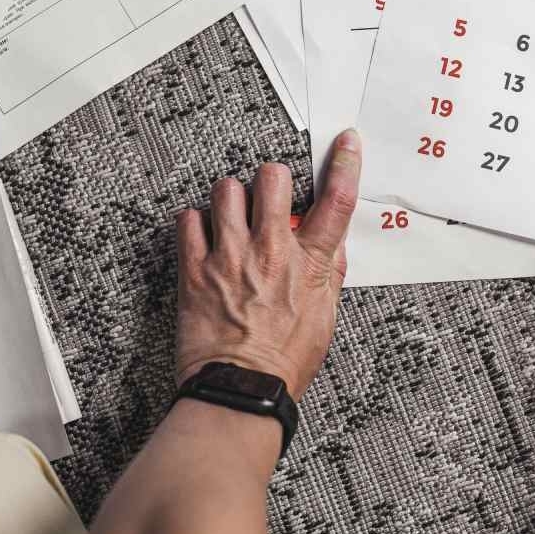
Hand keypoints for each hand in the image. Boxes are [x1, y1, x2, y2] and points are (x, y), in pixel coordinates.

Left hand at [173, 130, 360, 399]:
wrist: (242, 390)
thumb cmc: (283, 363)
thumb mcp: (324, 317)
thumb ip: (329, 275)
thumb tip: (332, 248)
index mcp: (310, 265)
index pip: (337, 201)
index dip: (345, 164)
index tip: (346, 143)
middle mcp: (271, 252)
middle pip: (274, 178)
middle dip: (272, 180)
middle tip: (269, 196)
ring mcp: (230, 257)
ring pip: (227, 190)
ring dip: (231, 199)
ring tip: (232, 218)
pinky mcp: (195, 269)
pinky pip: (189, 220)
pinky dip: (195, 223)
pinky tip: (204, 238)